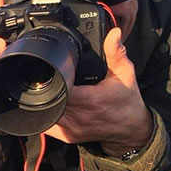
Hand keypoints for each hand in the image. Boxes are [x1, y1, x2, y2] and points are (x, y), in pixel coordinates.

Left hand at [44, 28, 152, 154]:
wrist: (131, 129)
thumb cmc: (127, 101)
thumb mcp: (125, 74)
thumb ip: (116, 53)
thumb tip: (113, 33)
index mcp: (90, 100)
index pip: (61, 89)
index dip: (52, 78)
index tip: (48, 69)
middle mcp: (78, 116)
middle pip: (47, 100)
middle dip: (42, 88)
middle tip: (40, 76)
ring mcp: (70, 128)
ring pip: (43, 114)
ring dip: (40, 101)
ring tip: (41, 89)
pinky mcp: (66, 136)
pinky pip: (45, 125)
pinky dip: (42, 114)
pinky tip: (44, 104)